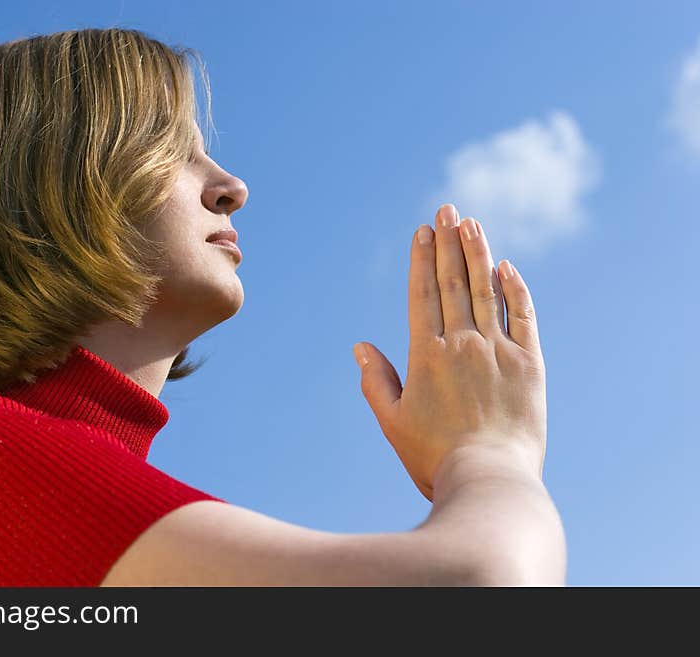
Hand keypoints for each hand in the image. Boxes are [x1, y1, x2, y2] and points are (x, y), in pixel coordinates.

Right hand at [354, 204, 546, 501]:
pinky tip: (507, 266)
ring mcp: (499, 352)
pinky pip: (524, 317)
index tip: (422, 230)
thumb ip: (375, 381)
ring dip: (478, 253)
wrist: (490, 481)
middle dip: (448, 242)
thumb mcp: (393, 422)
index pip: (423, 295)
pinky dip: (515, 289)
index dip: (421, 259)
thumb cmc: (434, 458)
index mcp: (427, 355)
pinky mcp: (530, 365)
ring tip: (471, 223)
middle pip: (454, 283)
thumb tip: (359, 346)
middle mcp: (463, 344)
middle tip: (446, 209)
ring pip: (487, 291)